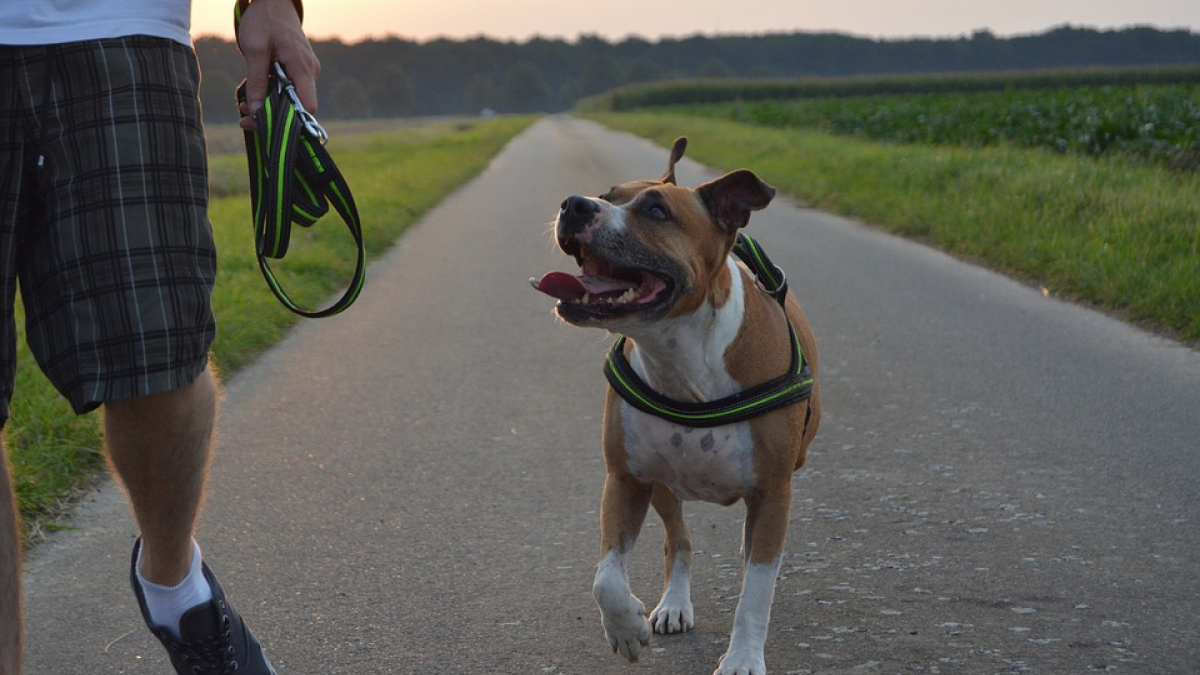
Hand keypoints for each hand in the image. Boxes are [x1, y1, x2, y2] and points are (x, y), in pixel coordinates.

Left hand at [236, 0, 319, 129]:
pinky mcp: (299, 71)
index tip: (266, 123)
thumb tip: (257, 111)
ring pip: (291, 99)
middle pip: (297, 106)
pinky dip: (271, 95)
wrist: (274, 2)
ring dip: (269, 105)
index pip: (308, 106)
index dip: (293, 120)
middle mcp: (310, 73)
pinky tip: (255, 92)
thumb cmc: (264, 21)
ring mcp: (306, 72)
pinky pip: (289, 90)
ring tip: (245, 104)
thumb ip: (257, 81)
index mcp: (303, 68)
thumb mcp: (255, 49)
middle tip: (245, 116)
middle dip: (271, 115)